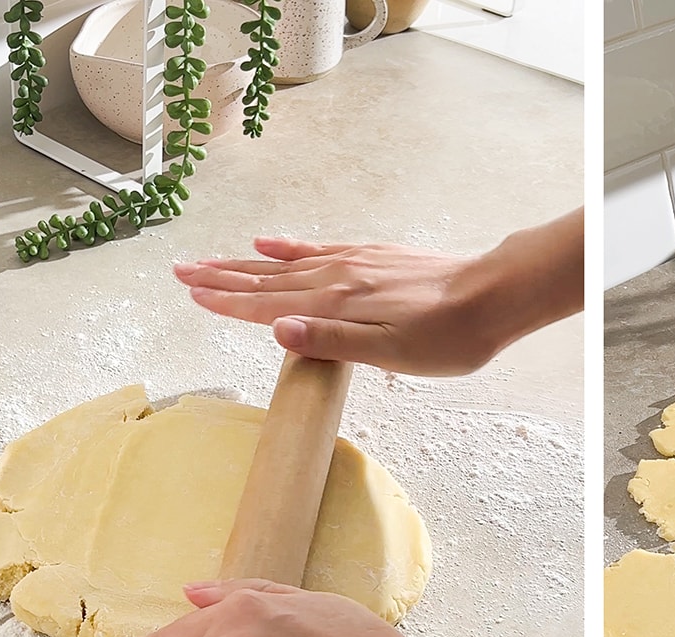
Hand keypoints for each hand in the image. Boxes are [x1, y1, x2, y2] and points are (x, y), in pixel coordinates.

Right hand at [174, 240, 502, 375]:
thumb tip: (277, 330)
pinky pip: (318, 249)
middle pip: (267, 279)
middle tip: (180, 272)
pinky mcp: (374, 257)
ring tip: (210, 261)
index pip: (268, 305)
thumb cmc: (449, 336)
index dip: (227, 302)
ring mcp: (356, 263)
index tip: (191, 295)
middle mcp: (338, 278)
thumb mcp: (391, 354)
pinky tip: (271, 243)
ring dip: (245, 264)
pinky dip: (289, 247)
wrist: (494, 296)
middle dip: (221, 278)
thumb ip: (331, 342)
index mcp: (336, 305)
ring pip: (287, 263)